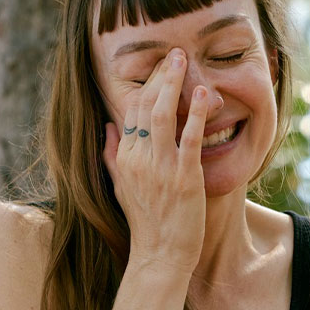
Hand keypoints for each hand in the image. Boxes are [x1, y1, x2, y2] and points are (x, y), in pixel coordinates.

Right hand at [102, 48, 215, 273]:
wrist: (160, 255)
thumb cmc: (145, 223)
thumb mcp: (120, 187)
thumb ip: (111, 155)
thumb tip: (107, 126)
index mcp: (124, 158)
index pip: (131, 111)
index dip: (146, 86)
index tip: (160, 68)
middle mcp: (139, 159)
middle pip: (145, 106)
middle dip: (159, 76)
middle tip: (174, 54)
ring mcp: (161, 167)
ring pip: (163, 114)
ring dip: (173, 83)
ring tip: (183, 60)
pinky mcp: (184, 177)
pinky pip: (189, 138)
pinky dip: (195, 113)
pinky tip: (202, 93)